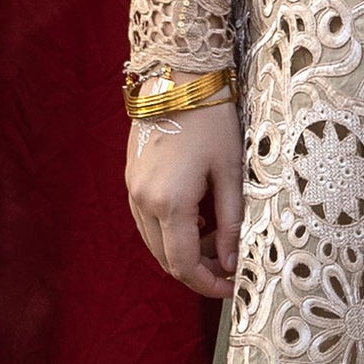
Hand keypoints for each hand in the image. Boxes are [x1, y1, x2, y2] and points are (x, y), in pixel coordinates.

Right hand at [125, 99, 243, 299]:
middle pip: (165, 259)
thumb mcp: (230, 171)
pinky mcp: (131, 178)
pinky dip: (171, 229)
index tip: (233, 286)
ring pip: (154, 241)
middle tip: (230, 262)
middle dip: (198, 269)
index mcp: (169, 203)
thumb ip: (231, 221)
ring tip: (218, 234)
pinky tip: (198, 214)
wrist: (178, 76)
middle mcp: (143, 201)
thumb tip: (232, 261)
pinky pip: (147, 220)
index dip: (208, 284)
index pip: (184, 264)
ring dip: (184, 249)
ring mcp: (132, 189)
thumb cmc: (212, 120)